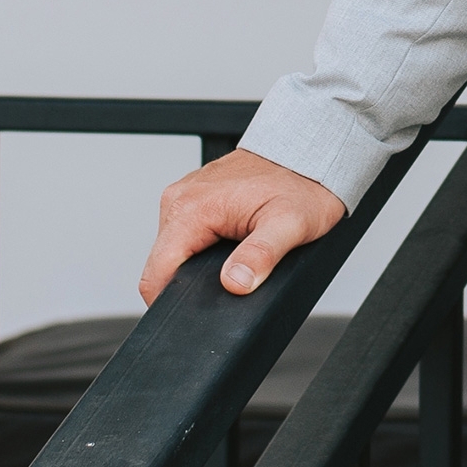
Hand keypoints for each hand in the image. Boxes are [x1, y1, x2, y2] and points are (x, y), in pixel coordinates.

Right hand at [139, 149, 345, 304]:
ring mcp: (186, 195)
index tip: (195, 313)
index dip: (170, 302)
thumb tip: (235, 283)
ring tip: (236, 259)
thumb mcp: (292, 224)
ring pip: (174, 250)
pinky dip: (204, 247)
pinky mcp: (196, 196)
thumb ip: (262, 255)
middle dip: (189, 283)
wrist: (310, 153)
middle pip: (163, 264)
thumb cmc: (305, 184)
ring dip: (196, 264)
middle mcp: (180, 198)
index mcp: (192, 207)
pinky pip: (187, 233)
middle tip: (233, 278)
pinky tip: (231, 245)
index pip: (156, 273)